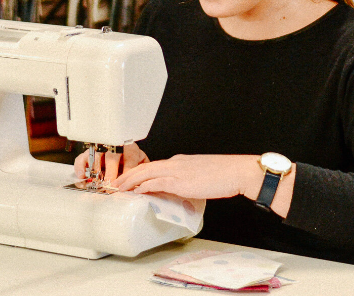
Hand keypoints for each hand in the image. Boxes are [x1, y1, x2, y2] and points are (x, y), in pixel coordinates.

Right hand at [73, 142, 149, 183]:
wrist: (119, 146)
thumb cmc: (130, 157)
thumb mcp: (140, 160)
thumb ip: (143, 170)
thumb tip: (146, 182)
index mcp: (129, 148)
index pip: (129, 158)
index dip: (128, 171)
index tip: (127, 184)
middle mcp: (114, 146)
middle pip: (112, 157)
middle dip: (111, 173)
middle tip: (110, 186)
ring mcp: (100, 149)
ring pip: (96, 157)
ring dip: (97, 171)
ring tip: (98, 183)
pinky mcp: (88, 153)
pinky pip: (82, 158)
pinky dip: (81, 167)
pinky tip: (83, 176)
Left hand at [111, 154, 260, 200]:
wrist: (237, 172)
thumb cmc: (225, 175)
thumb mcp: (202, 176)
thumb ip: (190, 182)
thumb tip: (184, 192)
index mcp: (181, 161)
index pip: (154, 166)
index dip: (139, 173)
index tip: (130, 180)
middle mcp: (176, 163)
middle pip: (145, 167)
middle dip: (128, 175)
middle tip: (116, 184)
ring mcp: (177, 171)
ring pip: (145, 173)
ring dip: (130, 181)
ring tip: (118, 188)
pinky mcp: (179, 181)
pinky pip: (155, 182)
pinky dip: (143, 186)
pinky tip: (135, 192)